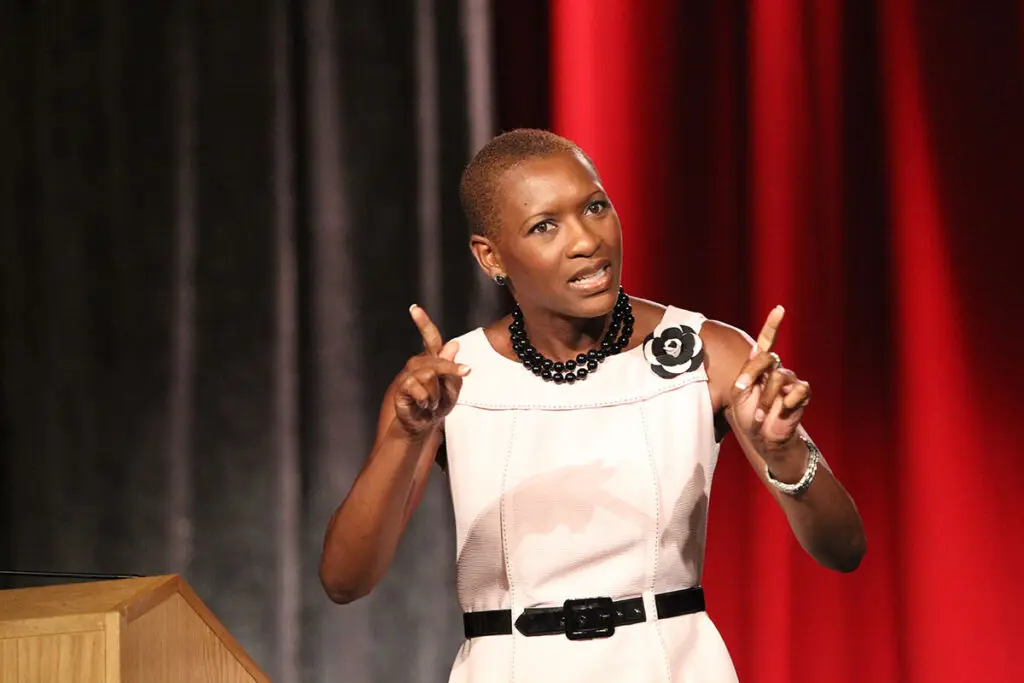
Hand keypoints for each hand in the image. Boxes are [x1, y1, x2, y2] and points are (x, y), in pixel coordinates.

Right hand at [393, 305, 470, 437]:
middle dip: (450, 373)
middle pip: (437, 360)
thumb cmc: (439, 405)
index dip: (422, 322)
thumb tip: (453, 344)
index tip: (414, 308)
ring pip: (429, 375)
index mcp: (433, 359)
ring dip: (437, 393)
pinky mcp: (402, 388)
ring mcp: (409, 374)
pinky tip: (424, 405)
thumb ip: (453, 369)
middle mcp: (419, 363)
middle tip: (458, 382)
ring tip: (434, 402)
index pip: (430, 337)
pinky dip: (426, 399)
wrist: (424, 425)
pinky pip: (417, 387)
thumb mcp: (453, 389)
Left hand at [728, 306, 810, 452]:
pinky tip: (782, 411)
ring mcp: (790, 381)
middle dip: (752, 374)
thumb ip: (747, 373)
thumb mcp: (739, 394)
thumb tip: (759, 356)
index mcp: (759, 366)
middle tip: (743, 392)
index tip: (779, 309)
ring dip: (765, 399)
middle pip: (767, 357)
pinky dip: (785, 402)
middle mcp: (776, 370)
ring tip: (761, 414)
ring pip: (778, 377)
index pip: (767, 341)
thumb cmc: (748, 414)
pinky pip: (797, 390)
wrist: (762, 437)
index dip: (773, 325)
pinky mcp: (801, 394)